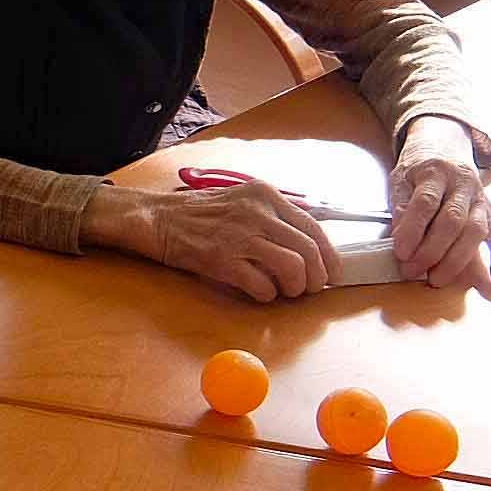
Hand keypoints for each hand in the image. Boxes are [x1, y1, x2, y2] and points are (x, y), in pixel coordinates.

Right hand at [86, 180, 339, 301]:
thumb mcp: (242, 199)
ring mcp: (240, 237)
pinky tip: (261, 293)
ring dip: (295, 288)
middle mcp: (257, 213)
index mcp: (265, 195)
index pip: (313, 227)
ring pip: (292, 269)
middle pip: (308, 251)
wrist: (158, 219)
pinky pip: (262, 285)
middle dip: (316, 277)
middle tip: (310, 289)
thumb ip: (273, 214)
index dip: (328, 256)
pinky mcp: (223, 261)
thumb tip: (308, 242)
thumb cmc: (200, 213)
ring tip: (286, 292)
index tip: (332, 273)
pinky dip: (268, 295)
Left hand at [389, 120, 490, 296]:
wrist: (446, 146)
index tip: (401, 252)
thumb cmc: (418, 169)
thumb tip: (400, 237)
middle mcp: (463, 183)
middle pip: (453, 220)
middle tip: (412, 271)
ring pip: (476, 231)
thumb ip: (402, 206)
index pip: (426, 202)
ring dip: (458, 260)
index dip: (414, 229)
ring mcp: (481, 199)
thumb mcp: (401, 178)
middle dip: (432, 250)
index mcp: (436, 171)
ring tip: (437, 281)